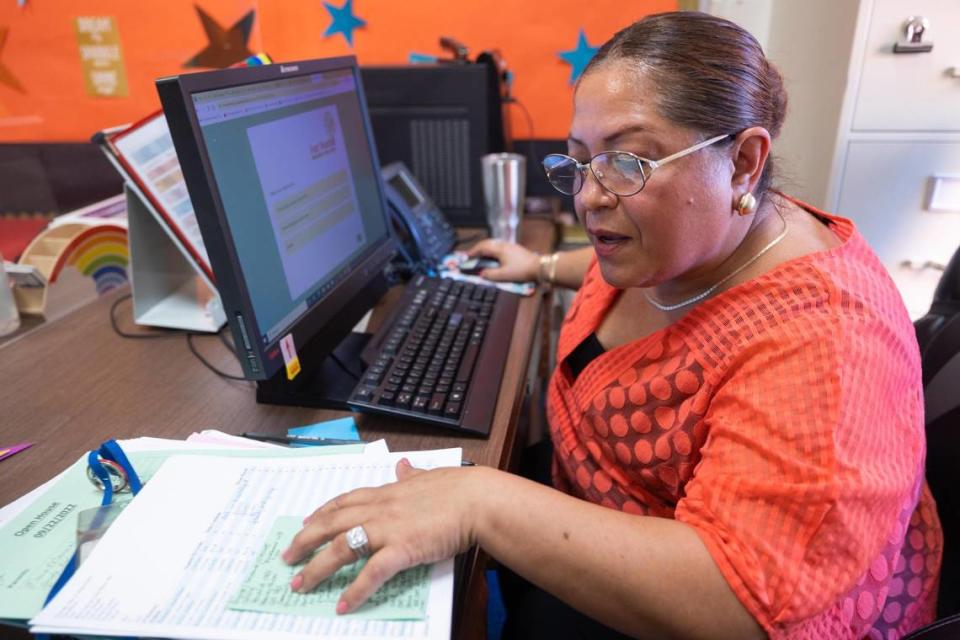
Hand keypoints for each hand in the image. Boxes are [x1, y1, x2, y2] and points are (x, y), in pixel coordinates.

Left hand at [282, 459, 488, 613]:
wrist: (477, 500)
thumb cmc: (459, 489)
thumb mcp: (429, 476)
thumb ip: (412, 475)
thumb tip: (404, 465)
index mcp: (386, 493)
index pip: (344, 502)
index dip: (321, 514)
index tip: (305, 523)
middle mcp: (380, 509)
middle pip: (331, 524)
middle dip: (305, 541)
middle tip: (288, 557)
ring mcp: (388, 529)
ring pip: (341, 547)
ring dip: (317, 568)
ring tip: (301, 585)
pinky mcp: (402, 549)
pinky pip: (371, 573)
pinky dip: (355, 591)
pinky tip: (343, 606)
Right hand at [466, 239, 539, 282]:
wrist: (539, 267)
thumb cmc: (522, 270)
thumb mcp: (504, 275)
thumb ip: (490, 274)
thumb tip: (481, 273)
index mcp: (499, 249)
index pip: (482, 247)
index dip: (473, 251)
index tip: (467, 256)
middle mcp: (504, 244)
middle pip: (487, 243)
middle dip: (478, 248)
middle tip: (472, 255)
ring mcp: (510, 245)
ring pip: (494, 243)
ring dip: (486, 248)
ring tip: (481, 255)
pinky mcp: (514, 248)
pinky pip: (499, 246)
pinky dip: (492, 250)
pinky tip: (494, 256)